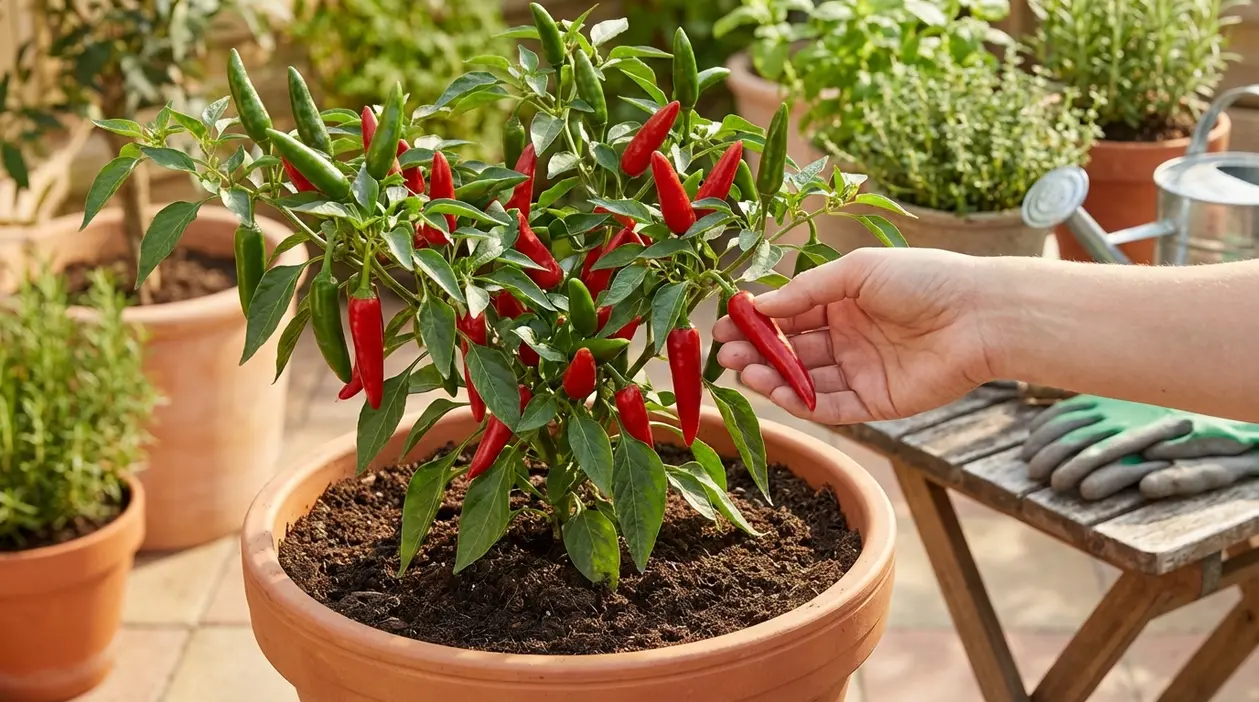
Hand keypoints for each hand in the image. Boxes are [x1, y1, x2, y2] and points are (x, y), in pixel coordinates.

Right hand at [712, 247, 997, 423]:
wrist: (980, 315)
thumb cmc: (924, 278)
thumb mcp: (857, 270)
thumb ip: (806, 290)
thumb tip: (758, 305)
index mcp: (844, 301)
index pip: (790, 315)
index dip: (757, 322)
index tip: (724, 324)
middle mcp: (849, 337)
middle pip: (792, 350)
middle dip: (757, 352)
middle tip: (726, 353)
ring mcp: (861, 371)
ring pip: (806, 380)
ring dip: (773, 378)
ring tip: (745, 372)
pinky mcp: (877, 403)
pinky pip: (832, 407)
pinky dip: (802, 403)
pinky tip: (778, 393)